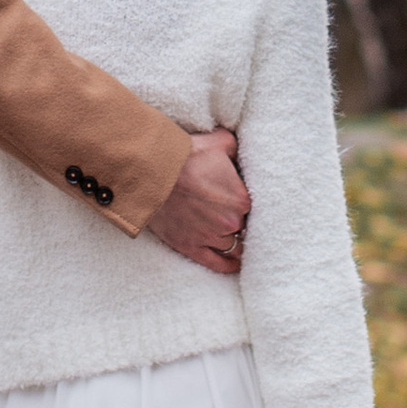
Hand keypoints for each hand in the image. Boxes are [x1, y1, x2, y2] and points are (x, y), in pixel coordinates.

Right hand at [146, 127, 248, 275]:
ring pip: (233, 246)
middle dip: (237, 219)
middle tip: (229, 212)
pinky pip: (217, 263)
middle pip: (242, 227)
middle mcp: (230, 223)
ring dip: (232, 240)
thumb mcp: (221, 142)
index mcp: (241, 200)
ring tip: (232, 236)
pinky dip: (228, 265)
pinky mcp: (191, 247)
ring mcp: (210, 237)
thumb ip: (237, 150)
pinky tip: (236, 264)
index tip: (238, 197)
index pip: (254, 207)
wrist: (152, 171)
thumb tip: (239, 155)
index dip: (245, 201)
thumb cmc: (186, 155)